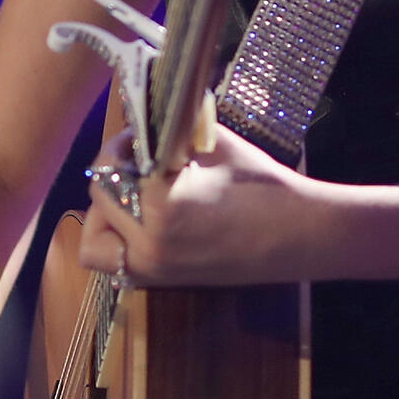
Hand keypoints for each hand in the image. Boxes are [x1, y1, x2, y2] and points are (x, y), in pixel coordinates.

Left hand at [79, 122, 333, 287]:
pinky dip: (120, 244)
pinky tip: (146, 222)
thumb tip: (142, 115)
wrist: (302, 235)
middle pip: (97, 204)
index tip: (137, 136)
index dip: (119, 147)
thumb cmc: (264, 186)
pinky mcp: (164, 283)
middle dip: (111, 177)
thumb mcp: (215, 145)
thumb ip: (170, 132)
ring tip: (134, 198)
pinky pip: (119, 264)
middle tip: (136, 162)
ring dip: (106, 218)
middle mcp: (147, 244)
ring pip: (96, 245)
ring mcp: (154, 270)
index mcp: (159, 204)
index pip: (109, 169)